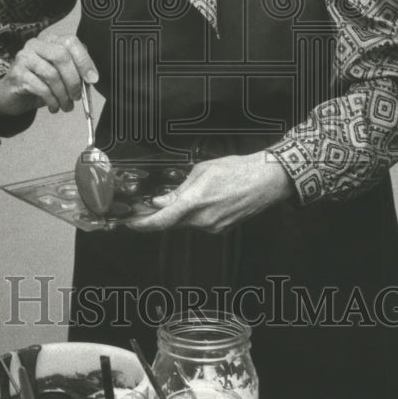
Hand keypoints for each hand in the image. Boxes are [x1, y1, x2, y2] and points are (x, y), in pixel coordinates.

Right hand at [0, 33, 98, 116]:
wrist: (9, 95)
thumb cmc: (37, 84)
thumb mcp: (58, 75)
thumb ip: (73, 72)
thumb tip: (90, 79)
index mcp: (49, 41)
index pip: (70, 42)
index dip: (84, 60)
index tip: (92, 79)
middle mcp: (35, 45)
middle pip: (61, 56)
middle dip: (73, 79)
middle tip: (77, 96)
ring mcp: (24, 58)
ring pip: (52, 74)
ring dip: (63, 94)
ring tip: (66, 106)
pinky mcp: (17, 74)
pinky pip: (41, 88)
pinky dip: (52, 100)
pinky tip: (54, 107)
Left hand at [127, 152, 294, 233]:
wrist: (267, 180)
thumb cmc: (238, 169)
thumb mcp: (202, 171)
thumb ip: (178, 190)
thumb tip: (160, 202)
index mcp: (195, 202)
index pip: (161, 221)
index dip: (142, 224)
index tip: (130, 222)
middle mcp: (203, 220)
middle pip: (171, 223)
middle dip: (158, 216)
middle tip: (146, 208)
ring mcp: (214, 227)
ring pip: (186, 223)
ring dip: (178, 213)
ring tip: (184, 196)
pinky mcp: (222, 229)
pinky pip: (200, 224)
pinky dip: (193, 215)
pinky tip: (200, 201)